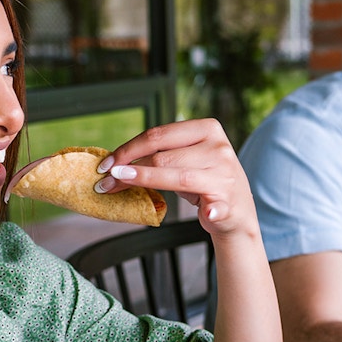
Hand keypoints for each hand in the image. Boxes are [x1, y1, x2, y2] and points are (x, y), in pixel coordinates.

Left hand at [95, 118, 255, 236]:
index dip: (128, 149)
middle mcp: (218, 148)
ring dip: (143, 182)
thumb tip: (115, 161)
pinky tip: (208, 213)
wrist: (236, 212)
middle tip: (104, 182)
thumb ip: (159, 155)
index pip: (158, 134)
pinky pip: (217, 206)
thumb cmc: (203, 182)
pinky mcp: (229, 202)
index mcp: (206, 129)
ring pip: (177, 177)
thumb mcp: (184, 160)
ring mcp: (225, 175)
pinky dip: (212, 210)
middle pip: (162, 156)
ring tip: (116, 187)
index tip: (106, 164)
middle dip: (128, 169)